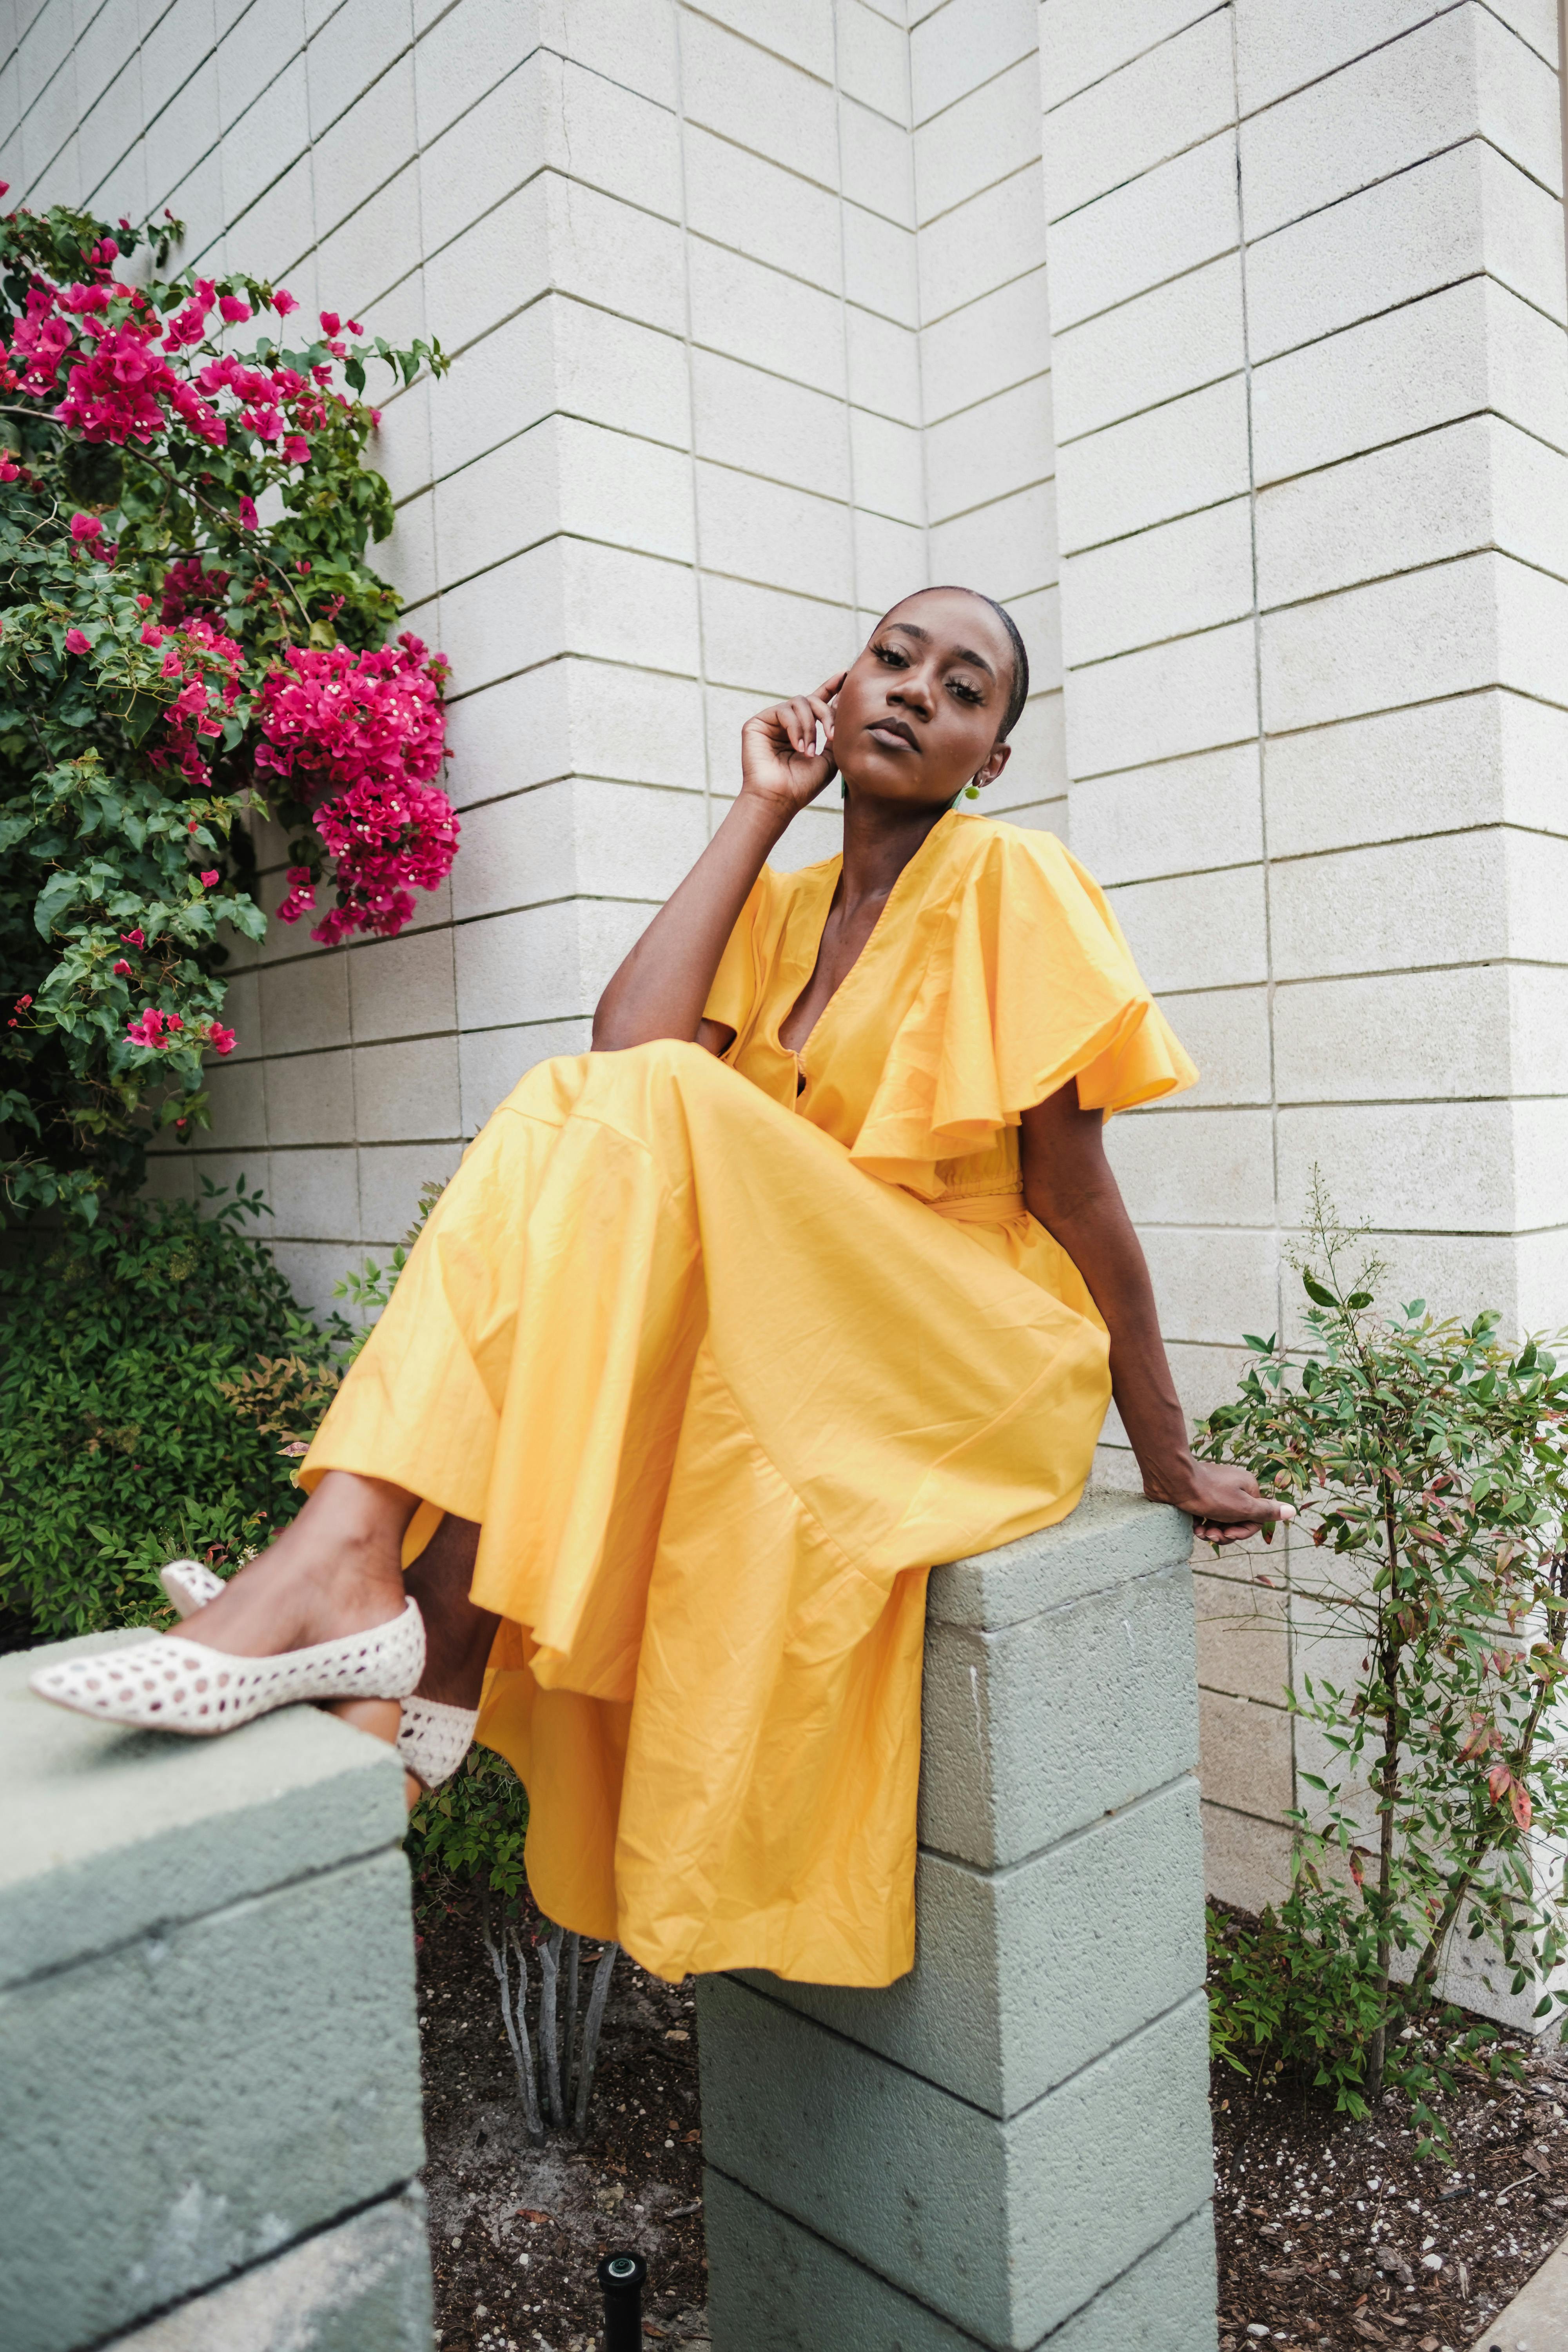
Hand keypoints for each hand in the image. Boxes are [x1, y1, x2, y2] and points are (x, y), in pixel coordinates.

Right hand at [740, 672, 845, 817]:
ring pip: (799, 702)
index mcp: (804, 729)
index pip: (818, 702)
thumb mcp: (830, 757)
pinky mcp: (757, 723)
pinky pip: (783, 711)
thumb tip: (842, 703)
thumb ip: (836, 731)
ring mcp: (772, 722)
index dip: (831, 687)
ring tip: (809, 751)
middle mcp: (788, 723)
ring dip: (810, 726)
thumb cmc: (803, 784)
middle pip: (812, 700)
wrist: (780, 799)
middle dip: (826, 714)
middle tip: (832, 736)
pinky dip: (795, 727)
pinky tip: (798, 746)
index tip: (844, 675)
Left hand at [1145, 1458, 1296, 1546]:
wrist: (1173, 1479)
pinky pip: (1206, 1515)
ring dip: (1212, 1532)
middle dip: (1225, 1534)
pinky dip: (1201, 1524)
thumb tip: (1293, 1510)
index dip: (1243, 1532)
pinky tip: (1193, 1527)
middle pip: (1237, 1521)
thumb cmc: (1209, 1493)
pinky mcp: (1199, 1495)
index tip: (1228, 1536)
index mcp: (1248, 1487)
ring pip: (1220, 1520)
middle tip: (1211, 1537)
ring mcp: (1216, 1490)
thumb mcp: (1242, 1507)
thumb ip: (1266, 1511)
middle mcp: (1234, 1487)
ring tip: (1200, 1533)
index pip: (1256, 1519)